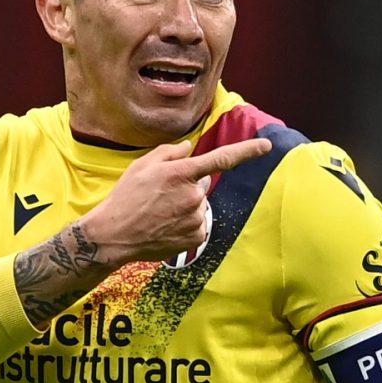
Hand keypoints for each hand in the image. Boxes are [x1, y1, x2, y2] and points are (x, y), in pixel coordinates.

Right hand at [80, 137, 271, 265]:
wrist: (114, 235)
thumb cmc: (126, 197)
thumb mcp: (142, 166)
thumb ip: (170, 152)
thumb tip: (189, 148)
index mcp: (181, 173)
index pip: (221, 159)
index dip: (247, 151)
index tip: (267, 145)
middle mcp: (193, 195)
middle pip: (201, 185)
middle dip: (187, 186)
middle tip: (160, 195)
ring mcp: (195, 218)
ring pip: (198, 206)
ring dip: (184, 207)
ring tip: (159, 213)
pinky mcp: (195, 237)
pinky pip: (197, 225)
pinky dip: (185, 225)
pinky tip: (164, 226)